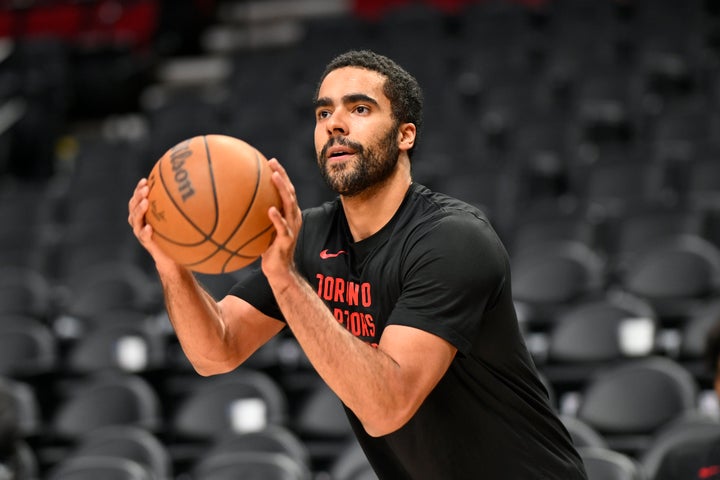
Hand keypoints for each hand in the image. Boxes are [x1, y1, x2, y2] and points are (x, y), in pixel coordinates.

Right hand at [127, 178, 176, 267]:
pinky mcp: (147, 243)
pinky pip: (144, 237)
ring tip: (145, 203)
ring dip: (139, 211)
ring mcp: (141, 233)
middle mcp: (140, 222)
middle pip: (133, 206)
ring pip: (135, 220)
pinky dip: (145, 232)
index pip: (137, 198)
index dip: (138, 189)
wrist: (173, 257)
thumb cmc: (175, 234)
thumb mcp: (177, 219)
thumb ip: (179, 206)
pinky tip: (149, 228)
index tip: (145, 180)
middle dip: (138, 196)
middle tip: (145, 189)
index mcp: (145, 213)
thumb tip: (193, 188)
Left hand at [261, 158, 302, 288]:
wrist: (279, 272)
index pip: (286, 190)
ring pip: (289, 204)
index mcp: (288, 213)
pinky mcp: (287, 240)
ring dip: (282, 189)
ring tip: (274, 177)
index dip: (280, 174)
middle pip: (290, 191)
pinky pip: (282, 227)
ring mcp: (292, 228)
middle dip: (282, 175)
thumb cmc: (267, 251)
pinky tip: (270, 210)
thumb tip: (231, 208)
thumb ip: (253, 219)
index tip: (270, 161)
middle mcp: (293, 217)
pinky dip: (277, 218)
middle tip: (272, 163)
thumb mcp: (260, 232)